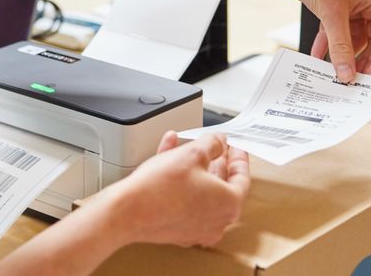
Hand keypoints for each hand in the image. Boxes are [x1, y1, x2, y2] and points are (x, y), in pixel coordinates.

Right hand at [103, 132, 249, 247]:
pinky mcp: (177, 228)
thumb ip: (212, 144)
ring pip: (202, 191)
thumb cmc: (161, 188)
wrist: (128, 211)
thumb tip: (219, 141)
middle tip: (215, 147)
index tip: (234, 146)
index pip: (242, 177)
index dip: (238, 157)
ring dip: (195, 167)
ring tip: (186, 146)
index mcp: (229, 204)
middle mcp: (216, 221)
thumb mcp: (193, 153)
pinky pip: (185, 199)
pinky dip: (181, 180)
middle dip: (217, 162)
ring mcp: (196, 228)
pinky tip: (169, 156)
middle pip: (223, 186)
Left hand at [277, 0, 370, 82]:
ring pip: (350, 39)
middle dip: (357, 61)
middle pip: (369, 42)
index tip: (365, 82)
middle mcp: (370, 2)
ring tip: (331, 73)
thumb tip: (347, 74)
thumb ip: (341, 48)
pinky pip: (335, 33)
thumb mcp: (333, 16)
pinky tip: (318, 58)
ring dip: (340, 55)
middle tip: (348, 81)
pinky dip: (327, 45)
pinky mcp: (335, 8)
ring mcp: (353, 5)